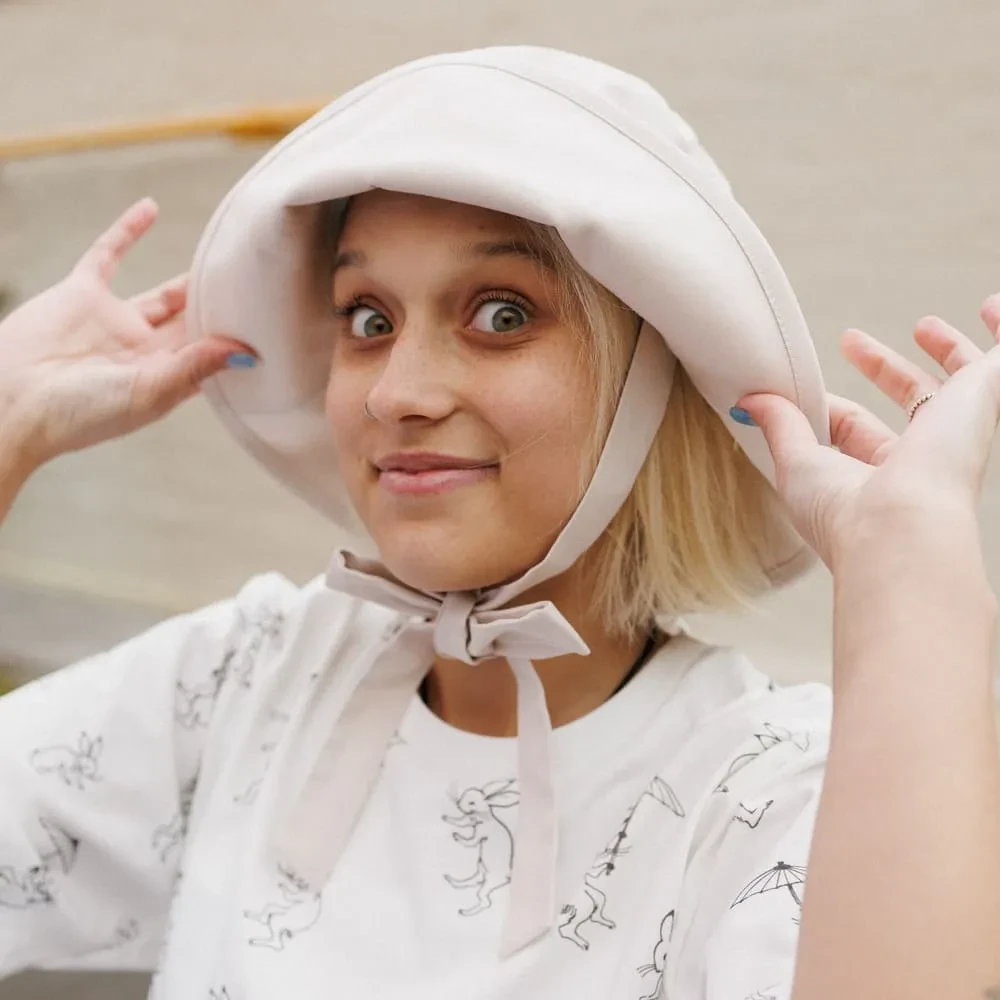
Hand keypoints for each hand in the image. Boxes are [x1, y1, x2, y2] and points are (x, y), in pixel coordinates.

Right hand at [0, 198, 253, 471]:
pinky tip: (152, 208)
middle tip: (260, 283)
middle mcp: (146, 352)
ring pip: (164, 293)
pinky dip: (128, 231)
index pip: (214, 356)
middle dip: (224, 308)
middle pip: (196, 323)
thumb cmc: (80, 412)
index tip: (276, 323)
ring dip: (192, 276)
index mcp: (166, 380)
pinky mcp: (82, 295)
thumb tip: (247, 352)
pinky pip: (109, 254)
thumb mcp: (148, 392)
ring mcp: (115, 322)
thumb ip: (195, 367)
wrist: (11, 401)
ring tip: (227, 254)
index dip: (241, 340)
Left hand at [738, 298, 999, 568]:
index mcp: (883, 478)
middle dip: (883, 370)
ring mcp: (958, 427)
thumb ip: (780, 427)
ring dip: (944, 351)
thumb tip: (749, 400)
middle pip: (909, 402)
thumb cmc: (843, 513)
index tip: (798, 388)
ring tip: (924, 325)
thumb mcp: (796, 463)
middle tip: (851, 341)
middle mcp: (926, 457)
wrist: (897, 527)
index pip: (855, 430)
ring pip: (960, 383)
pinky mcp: (982, 397)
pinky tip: (992, 306)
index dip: (831, 407)